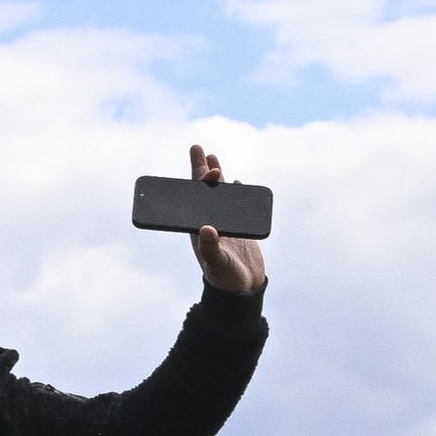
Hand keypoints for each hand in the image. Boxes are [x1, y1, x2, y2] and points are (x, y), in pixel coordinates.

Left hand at [186, 142, 267, 295]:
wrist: (242, 288)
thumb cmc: (224, 277)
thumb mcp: (215, 262)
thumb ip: (211, 248)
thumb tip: (206, 228)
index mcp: (198, 228)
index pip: (193, 199)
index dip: (196, 181)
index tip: (201, 168)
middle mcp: (208, 221)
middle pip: (202, 191)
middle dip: (200, 169)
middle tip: (198, 148)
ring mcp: (224, 223)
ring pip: (218, 194)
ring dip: (216, 176)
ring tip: (213, 158)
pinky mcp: (239, 227)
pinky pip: (235, 204)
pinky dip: (235, 191)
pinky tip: (235, 182)